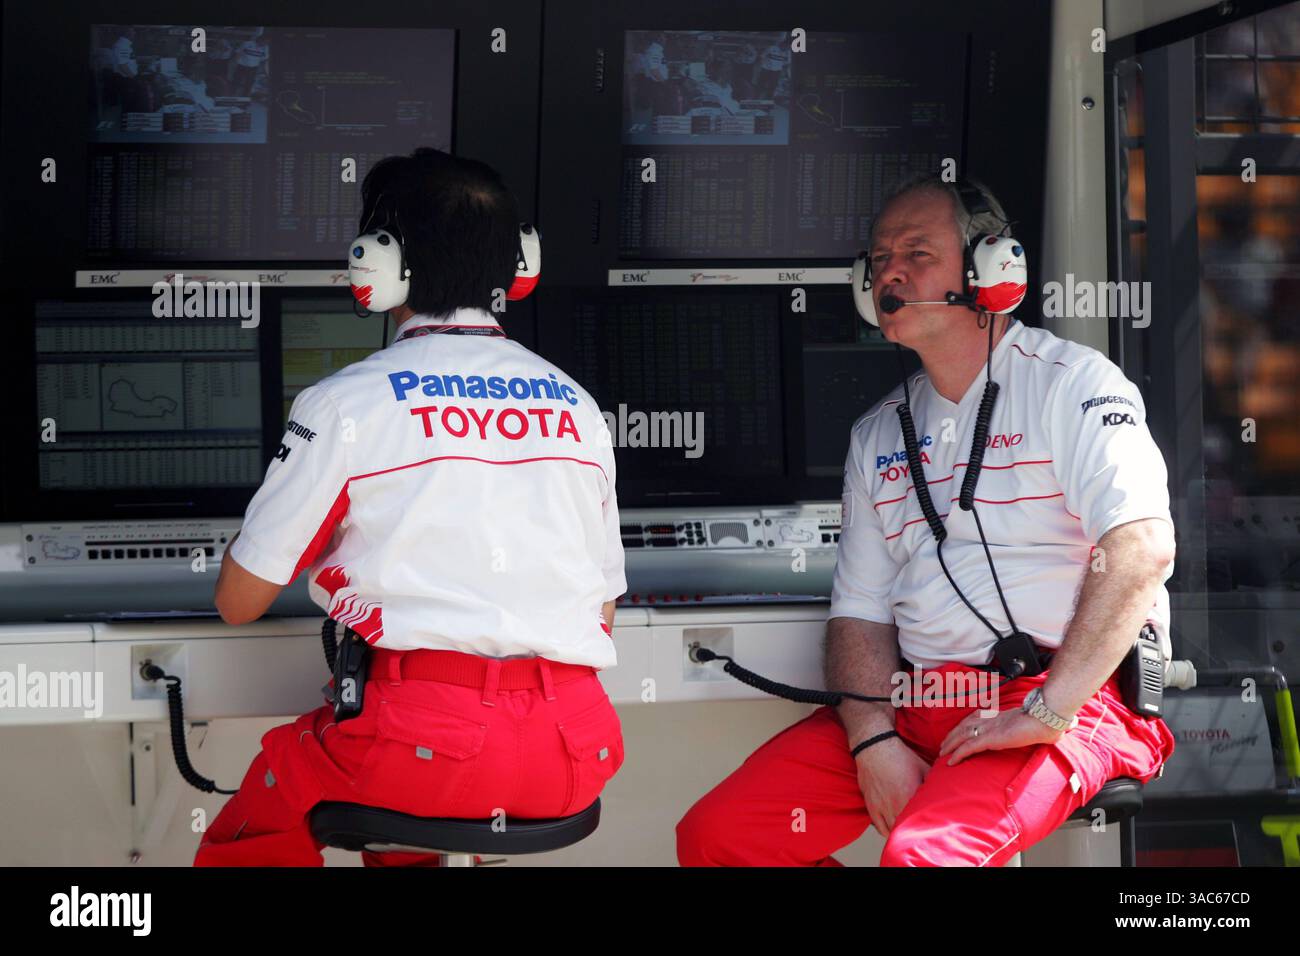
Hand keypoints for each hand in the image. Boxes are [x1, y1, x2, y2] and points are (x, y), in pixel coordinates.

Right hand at [855, 737, 929, 838]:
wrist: (875, 748)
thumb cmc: (900, 757)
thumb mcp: (923, 767)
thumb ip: (934, 782)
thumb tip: (949, 791)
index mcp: (910, 794)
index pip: (922, 819)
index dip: (929, 827)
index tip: (935, 831)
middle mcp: (896, 803)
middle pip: (908, 829)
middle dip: (916, 833)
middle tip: (924, 835)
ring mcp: (882, 806)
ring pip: (894, 831)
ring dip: (902, 834)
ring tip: (910, 834)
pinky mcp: (872, 806)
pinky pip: (880, 828)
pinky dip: (888, 832)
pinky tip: (894, 829)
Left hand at [937, 708, 1063, 765]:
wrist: (1047, 716)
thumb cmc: (1048, 719)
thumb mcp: (1040, 723)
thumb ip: (1043, 727)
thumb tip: (1063, 728)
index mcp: (1002, 716)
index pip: (977, 718)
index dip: (966, 724)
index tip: (959, 730)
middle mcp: (992, 720)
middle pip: (965, 725)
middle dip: (953, 735)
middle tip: (944, 744)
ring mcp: (990, 728)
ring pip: (962, 736)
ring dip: (950, 745)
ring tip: (942, 753)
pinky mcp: (990, 738)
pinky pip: (969, 747)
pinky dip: (957, 754)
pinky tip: (950, 761)